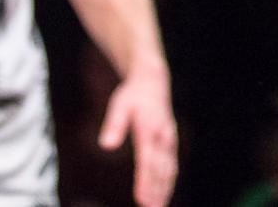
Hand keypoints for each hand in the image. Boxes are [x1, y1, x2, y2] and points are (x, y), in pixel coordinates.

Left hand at [99, 68, 177, 206]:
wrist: (153, 81)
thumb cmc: (133, 95)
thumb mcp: (120, 103)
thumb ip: (114, 124)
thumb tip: (106, 145)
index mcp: (149, 128)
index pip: (147, 160)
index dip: (145, 181)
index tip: (142, 198)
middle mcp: (163, 136)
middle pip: (161, 168)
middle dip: (157, 190)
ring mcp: (169, 140)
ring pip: (169, 169)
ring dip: (164, 189)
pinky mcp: (170, 142)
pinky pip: (171, 165)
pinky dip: (168, 181)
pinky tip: (163, 195)